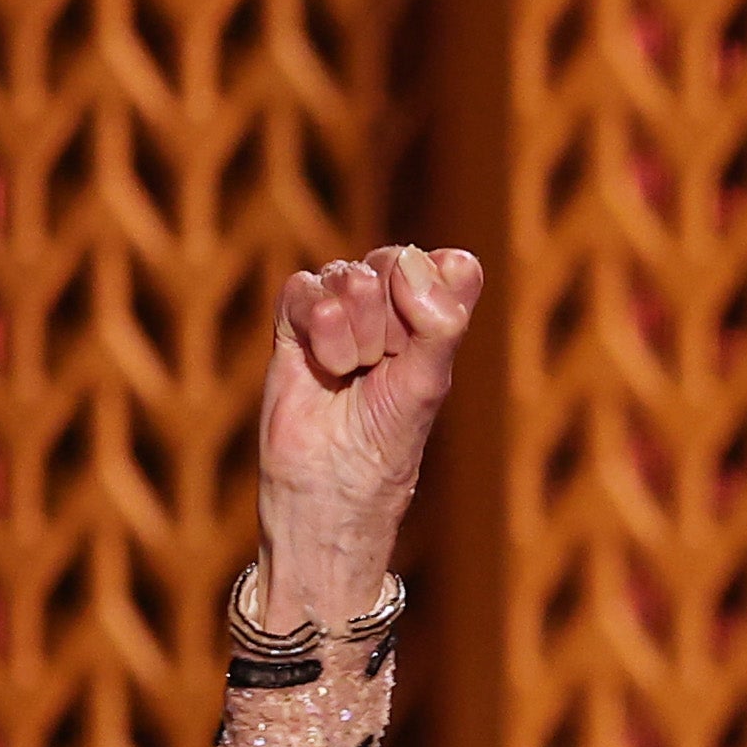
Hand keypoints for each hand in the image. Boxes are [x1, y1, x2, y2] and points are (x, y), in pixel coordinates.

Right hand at [254, 245, 482, 625]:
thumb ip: (440, 322)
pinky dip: (318, 330)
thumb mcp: (427, 384)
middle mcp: (390, 307)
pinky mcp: (295, 318)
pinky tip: (321, 366)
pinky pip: (306, 288)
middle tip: (381, 371)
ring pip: (352, 277)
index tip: (422, 350)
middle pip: (396, 263)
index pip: (451, 266)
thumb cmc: (384, 446)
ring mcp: (342, 309)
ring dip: (354, 337)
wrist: (324, 487)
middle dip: (391, 325)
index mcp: (435, 318)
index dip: (434, 299)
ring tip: (349, 376)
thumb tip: (415, 259)